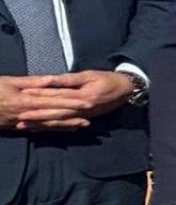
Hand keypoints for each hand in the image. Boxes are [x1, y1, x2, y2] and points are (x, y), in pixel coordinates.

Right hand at [1, 75, 83, 128]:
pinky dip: (52, 129)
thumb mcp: (9, 82)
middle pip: (53, 116)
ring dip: (65, 126)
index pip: (54, 102)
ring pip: (48, 125)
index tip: (86, 103)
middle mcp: (27, 114)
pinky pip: (38, 130)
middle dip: (72, 118)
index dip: (71, 103)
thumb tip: (51, 79)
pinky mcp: (17, 127)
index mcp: (26, 101)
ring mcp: (22, 123)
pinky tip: (63, 130)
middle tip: (89, 121)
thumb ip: (31, 82)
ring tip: (81, 126)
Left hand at [9, 71, 132, 130]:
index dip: (41, 95)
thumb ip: (70, 79)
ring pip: (60, 122)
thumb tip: (51, 79)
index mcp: (83, 96)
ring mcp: (85, 116)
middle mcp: (83, 109)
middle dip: (37, 116)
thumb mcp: (90, 74)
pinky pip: (67, 125)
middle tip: (20, 118)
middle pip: (56, 113)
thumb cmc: (108, 79)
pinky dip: (54, 128)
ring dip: (42, 125)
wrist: (127, 90)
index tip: (25, 95)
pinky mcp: (86, 119)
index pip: (58, 96)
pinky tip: (43, 130)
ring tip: (27, 127)